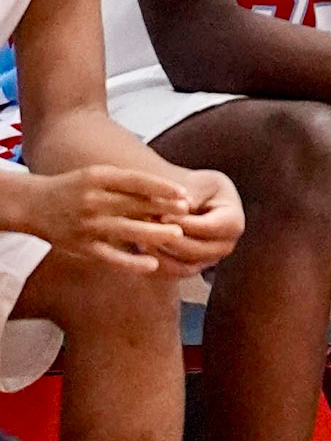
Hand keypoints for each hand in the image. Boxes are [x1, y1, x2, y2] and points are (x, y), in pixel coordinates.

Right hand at [22, 165, 197, 273]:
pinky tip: (152, 264)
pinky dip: (132, 262)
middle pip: (134, 204)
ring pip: (126, 229)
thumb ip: (125, 183)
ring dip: (154, 233)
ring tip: (177, 235)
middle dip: (163, 209)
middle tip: (188, 213)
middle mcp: (92, 200)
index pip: (136, 181)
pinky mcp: (81, 247)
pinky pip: (110, 256)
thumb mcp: (96, 175)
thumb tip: (164, 191)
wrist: (32, 204)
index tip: (184, 193)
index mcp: (97, 177)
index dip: (162, 187)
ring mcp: (86, 225)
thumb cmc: (73, 188)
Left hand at [137, 167, 243, 277]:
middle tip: (147, 231)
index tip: (162, 215)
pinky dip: (159, 265)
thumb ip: (191, 195)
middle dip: (171, 240)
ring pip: (187, 266)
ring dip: (163, 255)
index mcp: (234, 220)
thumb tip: (184, 207)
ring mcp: (212, 259)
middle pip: (199, 250)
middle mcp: (227, 244)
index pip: (210, 227)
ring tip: (141, 241)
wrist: (186, 199)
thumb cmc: (192, 185)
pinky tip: (141, 252)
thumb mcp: (195, 183)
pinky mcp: (196, 268)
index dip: (186, 223)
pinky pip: (177, 273)